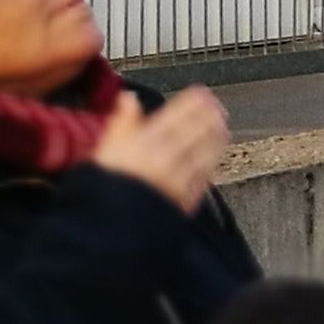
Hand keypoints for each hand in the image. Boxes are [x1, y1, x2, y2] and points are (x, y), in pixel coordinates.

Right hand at [90, 87, 229, 213]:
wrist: (107, 230)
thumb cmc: (101, 188)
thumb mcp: (104, 149)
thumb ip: (121, 121)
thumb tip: (128, 98)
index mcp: (142, 143)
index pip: (174, 116)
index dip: (191, 103)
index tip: (201, 93)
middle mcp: (164, 159)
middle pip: (194, 133)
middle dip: (208, 117)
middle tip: (218, 107)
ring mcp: (178, 180)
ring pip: (203, 154)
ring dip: (215, 139)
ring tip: (222, 128)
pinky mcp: (184, 202)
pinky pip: (203, 178)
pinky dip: (211, 164)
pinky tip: (214, 159)